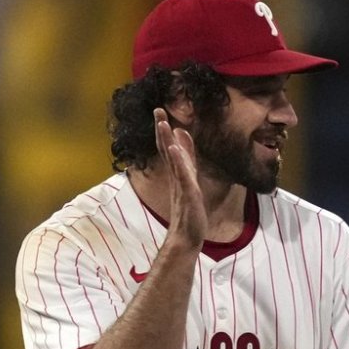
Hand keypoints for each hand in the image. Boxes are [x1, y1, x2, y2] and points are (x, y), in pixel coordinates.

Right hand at [154, 108, 205, 248]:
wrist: (186, 238)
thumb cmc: (188, 213)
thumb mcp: (191, 184)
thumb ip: (188, 164)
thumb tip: (184, 146)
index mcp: (178, 175)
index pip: (169, 149)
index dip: (165, 131)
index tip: (161, 113)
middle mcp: (177, 178)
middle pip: (167, 150)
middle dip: (162, 130)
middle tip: (157, 110)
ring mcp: (181, 186)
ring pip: (173, 160)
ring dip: (167, 141)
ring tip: (163, 124)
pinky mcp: (188, 195)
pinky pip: (182, 176)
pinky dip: (178, 161)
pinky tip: (173, 148)